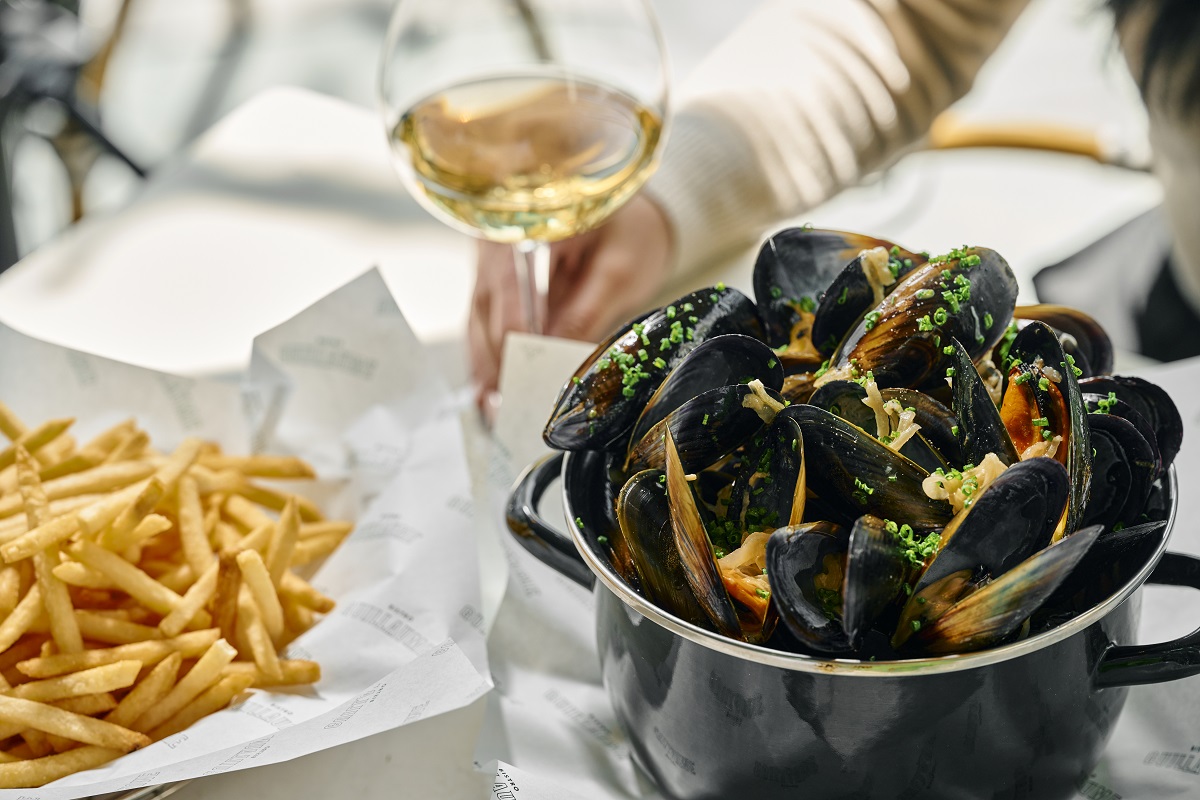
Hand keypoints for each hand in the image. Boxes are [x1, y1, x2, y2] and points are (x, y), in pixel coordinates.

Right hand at [469, 193, 673, 412]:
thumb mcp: (619, 269)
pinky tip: (492, 392)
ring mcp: (493, 264)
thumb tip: (555, 357)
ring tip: (492, 410)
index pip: (509, 286)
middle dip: (493, 361)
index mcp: (527, 223)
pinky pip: (486, 325)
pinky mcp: (498, 286)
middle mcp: (499, 242)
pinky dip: (490, 358)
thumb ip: (587, 311)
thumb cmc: (628, 230)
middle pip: (485, 308)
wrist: (628, 212)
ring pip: (479, 321)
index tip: (520, 376)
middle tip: (501, 407)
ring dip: (486, 366)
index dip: (512, 334)